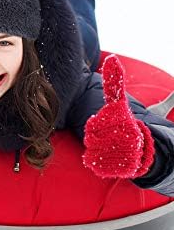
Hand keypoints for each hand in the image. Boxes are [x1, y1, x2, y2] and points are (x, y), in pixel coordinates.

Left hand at [83, 54, 154, 178]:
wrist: (139, 152)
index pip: (93, 124)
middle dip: (96, 136)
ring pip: (91, 150)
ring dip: (96, 148)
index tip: (108, 125)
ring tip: (109, 146)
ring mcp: (118, 156)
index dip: (96, 124)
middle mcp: (121, 140)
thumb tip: (112, 58)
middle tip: (108, 136)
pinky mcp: (114, 170)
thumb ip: (114, 82)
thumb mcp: (119, 103)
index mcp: (120, 123)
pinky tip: (108, 157)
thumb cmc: (124, 123)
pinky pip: (94, 164)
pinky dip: (97, 161)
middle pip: (90, 138)